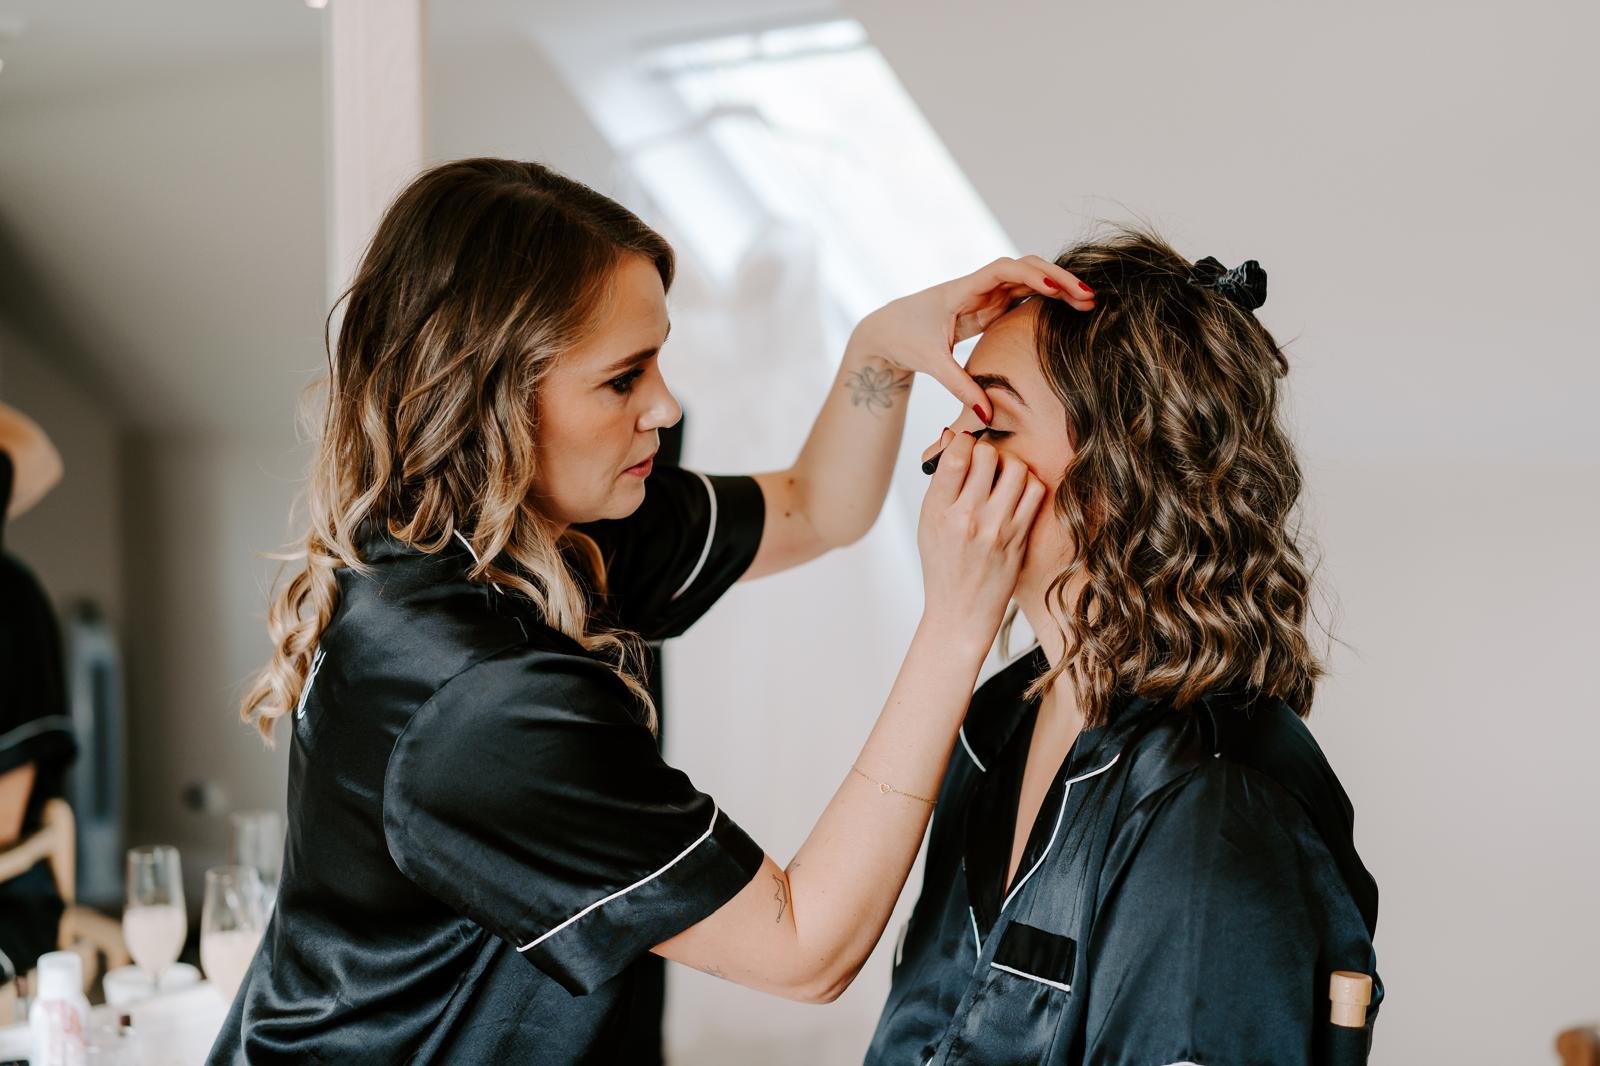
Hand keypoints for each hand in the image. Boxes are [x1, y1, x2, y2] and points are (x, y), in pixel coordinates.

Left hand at [851, 256, 1093, 421]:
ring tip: (1087, 303)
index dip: (1031, 275)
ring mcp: (985, 295)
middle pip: (1025, 269)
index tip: (1056, 288)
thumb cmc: (903, 338)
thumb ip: (960, 386)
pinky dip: (1046, 299)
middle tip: (1088, 298)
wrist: (885, 331)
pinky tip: (1069, 308)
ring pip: (1028, 281)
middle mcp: (977, 287)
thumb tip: (986, 414)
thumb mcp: (930, 363)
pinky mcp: (988, 308)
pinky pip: (1023, 297)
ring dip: (1057, 287)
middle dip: (1057, 278)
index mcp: (961, 290)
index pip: (1002, 271)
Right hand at [917, 431, 1047, 651]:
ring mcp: (997, 529)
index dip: (963, 440)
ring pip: (1016, 469)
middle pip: (988, 455)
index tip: (964, 444)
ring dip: (1010, 465)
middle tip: (983, 461)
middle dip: (986, 450)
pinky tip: (1016, 494)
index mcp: (938, 512)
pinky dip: (1028, 484)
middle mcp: (968, 519)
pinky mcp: (1019, 538)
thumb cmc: (942, 565)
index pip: (956, 456)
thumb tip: (952, 436)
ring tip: (1001, 477)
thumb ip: (941, 481)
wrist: (961, 612)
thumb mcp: (928, 522)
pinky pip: (1035, 492)